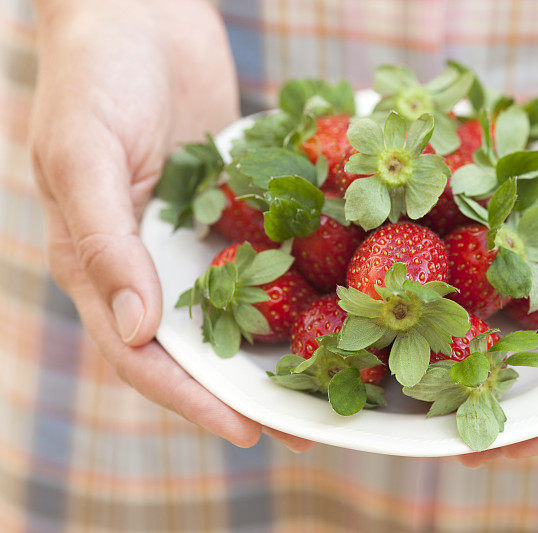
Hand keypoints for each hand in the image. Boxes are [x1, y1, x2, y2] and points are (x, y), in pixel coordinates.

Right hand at [30, 0, 313, 451]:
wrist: (139, 12)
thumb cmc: (93, 77)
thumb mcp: (82, 155)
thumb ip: (102, 241)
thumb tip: (135, 327)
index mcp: (102, 264)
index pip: (143, 355)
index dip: (191, 398)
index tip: (245, 430)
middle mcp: (153, 263)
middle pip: (202, 346)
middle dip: (250, 390)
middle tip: (308, 426)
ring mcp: (199, 238)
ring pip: (244, 309)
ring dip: (284, 347)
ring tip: (338, 381)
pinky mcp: (238, 209)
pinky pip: (271, 254)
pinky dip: (301, 283)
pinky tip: (344, 303)